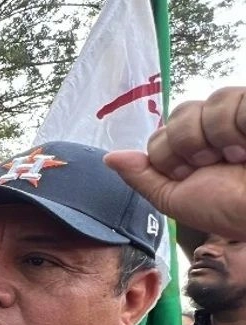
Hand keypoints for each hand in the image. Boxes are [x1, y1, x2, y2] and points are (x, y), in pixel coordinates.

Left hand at [105, 87, 245, 240]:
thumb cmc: (228, 210)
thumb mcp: (176, 199)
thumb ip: (143, 177)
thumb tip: (109, 158)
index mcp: (193, 148)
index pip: (162, 132)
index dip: (167, 155)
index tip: (187, 174)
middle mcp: (216, 128)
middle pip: (180, 112)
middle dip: (188, 144)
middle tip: (209, 164)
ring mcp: (239, 115)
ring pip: (207, 102)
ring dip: (216, 135)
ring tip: (237, 157)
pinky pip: (235, 96)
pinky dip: (237, 124)